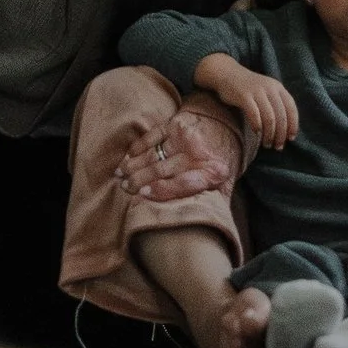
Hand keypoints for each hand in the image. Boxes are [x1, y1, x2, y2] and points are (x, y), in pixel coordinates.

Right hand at [115, 97, 244, 202]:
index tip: (143, 194)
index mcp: (213, 172)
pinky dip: (138, 147)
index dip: (161, 190)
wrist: (226, 125)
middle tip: (125, 188)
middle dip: (139, 180)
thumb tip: (204, 225)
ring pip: (153, 154)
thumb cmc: (221, 161)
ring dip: (133, 165)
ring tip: (120, 175)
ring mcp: (185, 136)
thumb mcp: (227, 184)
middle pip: (162, 169)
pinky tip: (128, 157)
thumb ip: (217, 203)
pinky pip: (151, 135)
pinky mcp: (175, 123)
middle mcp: (198, 152)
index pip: (184, 183)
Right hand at [193, 54, 296, 151]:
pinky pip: (254, 114)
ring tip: (267, 144)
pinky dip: (257, 126)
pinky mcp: (244, 96)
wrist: (227, 73)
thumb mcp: (266, 91)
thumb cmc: (248, 88)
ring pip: (269, 118)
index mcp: (278, 87)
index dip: (293, 125)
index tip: (290, 139)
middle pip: (281, 116)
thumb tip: (285, 129)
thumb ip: (276, 104)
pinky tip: (256, 132)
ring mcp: (257, 91)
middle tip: (277, 147)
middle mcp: (270, 88)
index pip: (291, 109)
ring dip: (270, 134)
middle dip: (281, 134)